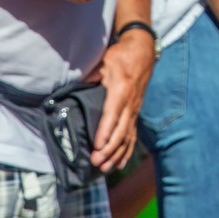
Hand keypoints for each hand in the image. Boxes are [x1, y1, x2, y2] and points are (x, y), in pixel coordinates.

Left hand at [91, 29, 154, 171]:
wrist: (143, 49)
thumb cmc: (121, 55)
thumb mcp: (105, 61)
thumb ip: (92, 75)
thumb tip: (75, 87)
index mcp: (121, 90)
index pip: (112, 114)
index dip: (105, 132)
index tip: (97, 146)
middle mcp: (130, 102)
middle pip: (121, 130)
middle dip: (109, 149)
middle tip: (96, 162)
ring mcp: (135, 109)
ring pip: (127, 136)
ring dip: (117, 154)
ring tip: (105, 168)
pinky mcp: (136, 112)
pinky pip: (133, 134)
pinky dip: (127, 150)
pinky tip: (119, 163)